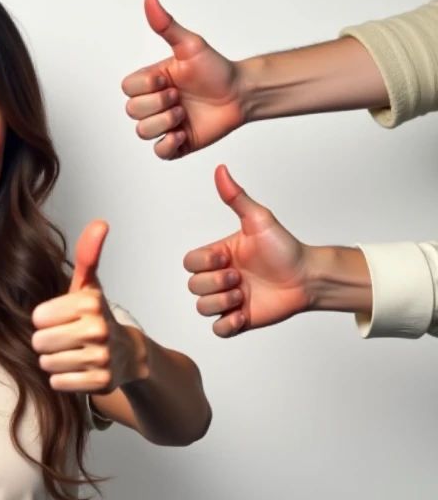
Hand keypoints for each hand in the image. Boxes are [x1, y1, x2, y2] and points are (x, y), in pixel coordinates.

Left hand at [32, 221, 145, 393]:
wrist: (129, 355)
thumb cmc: (97, 317)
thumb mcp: (89, 286)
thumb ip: (87, 255)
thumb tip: (100, 223)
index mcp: (90, 303)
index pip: (38, 317)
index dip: (45, 319)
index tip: (61, 319)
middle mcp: (98, 329)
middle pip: (39, 342)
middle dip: (47, 342)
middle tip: (65, 339)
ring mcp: (101, 358)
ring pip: (46, 363)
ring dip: (54, 361)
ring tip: (72, 354)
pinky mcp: (100, 383)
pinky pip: (58, 383)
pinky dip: (63, 379)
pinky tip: (78, 370)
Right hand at [121, 0, 244, 159]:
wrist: (241, 94)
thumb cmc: (216, 69)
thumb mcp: (190, 45)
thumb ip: (166, 26)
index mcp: (151, 82)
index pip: (127, 89)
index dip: (146, 87)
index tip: (169, 79)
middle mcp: (155, 103)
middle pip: (132, 111)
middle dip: (158, 104)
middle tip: (180, 96)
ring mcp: (165, 124)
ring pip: (142, 132)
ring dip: (164, 122)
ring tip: (184, 113)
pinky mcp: (178, 143)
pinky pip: (159, 152)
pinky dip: (167, 144)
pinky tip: (182, 133)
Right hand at [183, 165, 311, 336]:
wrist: (309, 276)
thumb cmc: (285, 248)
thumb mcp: (258, 220)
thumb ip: (236, 197)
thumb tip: (220, 170)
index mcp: (218, 256)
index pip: (189, 262)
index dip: (203, 263)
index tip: (227, 257)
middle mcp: (220, 278)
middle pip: (193, 286)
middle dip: (214, 283)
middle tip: (238, 277)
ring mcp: (229, 300)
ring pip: (202, 308)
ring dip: (220, 302)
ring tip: (243, 296)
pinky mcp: (241, 319)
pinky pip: (218, 329)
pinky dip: (227, 324)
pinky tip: (244, 313)